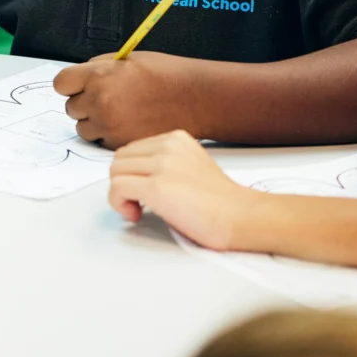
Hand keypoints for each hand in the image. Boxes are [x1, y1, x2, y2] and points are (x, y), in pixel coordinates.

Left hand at [55, 52, 196, 148]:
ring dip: (94, 122)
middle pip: (70, 107)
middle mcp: (100, 102)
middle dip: (84, 103)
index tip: (76, 85)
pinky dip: (109, 136)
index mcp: (99, 76)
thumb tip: (82, 76)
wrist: (196, 99)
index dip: (70, 84)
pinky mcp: (119, 144)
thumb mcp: (128, 59)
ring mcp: (109, 125)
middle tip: (106, 98)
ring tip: (118, 112)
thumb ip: (99, 67)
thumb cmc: (167, 76)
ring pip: (83, 128)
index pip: (61, 83)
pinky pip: (100, 141)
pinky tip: (128, 124)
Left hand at [108, 130, 256, 249]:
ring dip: (120, 195)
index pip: (132, 150)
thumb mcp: (190, 166)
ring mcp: (162, 165)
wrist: (241, 217)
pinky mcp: (157, 186)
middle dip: (122, 183)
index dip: (131, 174)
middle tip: (138, 202)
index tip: (141, 191)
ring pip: (115, 172)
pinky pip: (117, 189)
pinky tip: (137, 214)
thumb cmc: (220, 202)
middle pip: (119, 159)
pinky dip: (119, 204)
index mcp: (176, 139)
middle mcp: (168, 146)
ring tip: (139, 209)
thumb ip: (164, 162)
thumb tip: (135, 174)